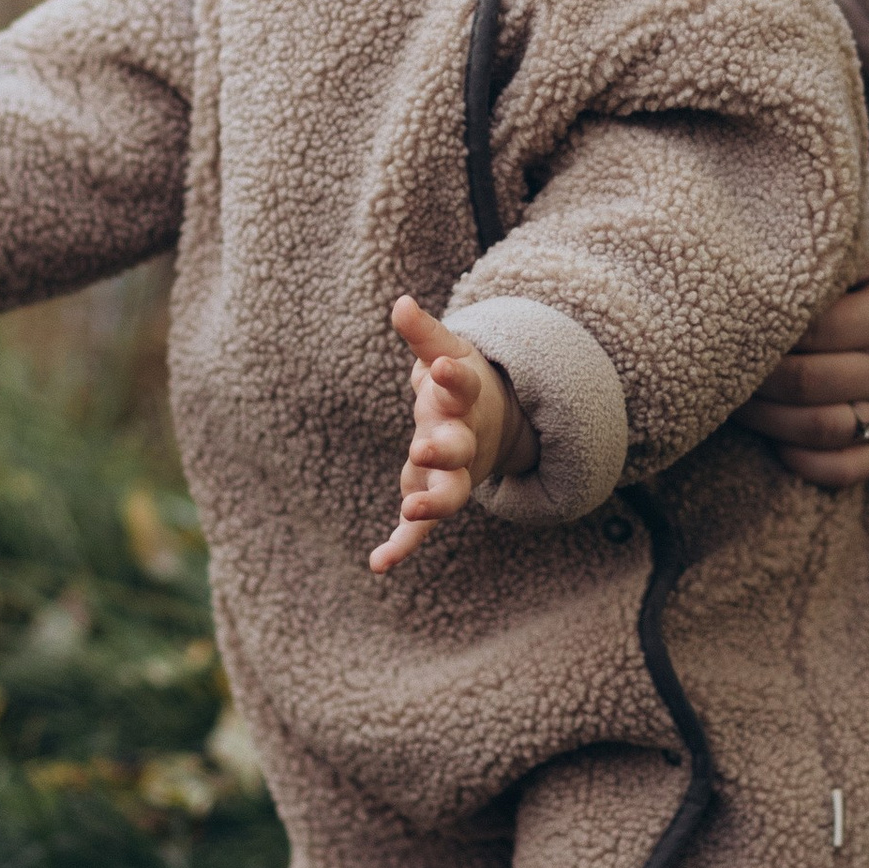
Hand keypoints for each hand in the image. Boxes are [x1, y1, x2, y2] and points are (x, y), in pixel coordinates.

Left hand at [370, 294, 533, 570]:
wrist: (489, 425)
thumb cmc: (456, 386)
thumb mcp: (445, 354)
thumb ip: (424, 335)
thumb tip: (399, 303)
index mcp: (464, 399)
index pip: (461, 385)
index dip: (450, 378)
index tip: (439, 368)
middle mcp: (463, 438)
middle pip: (458, 447)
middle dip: (442, 450)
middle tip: (423, 451)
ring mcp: (453, 473)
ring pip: (449, 495)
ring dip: (431, 505)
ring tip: (410, 513)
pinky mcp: (434, 497)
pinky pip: (420, 528)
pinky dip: (402, 546)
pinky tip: (379, 565)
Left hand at [736, 253, 868, 485]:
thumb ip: (837, 259)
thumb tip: (767, 248)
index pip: (812, 328)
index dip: (764, 329)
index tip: (729, 324)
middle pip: (806, 382)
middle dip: (752, 378)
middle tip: (714, 368)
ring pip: (818, 430)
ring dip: (766, 422)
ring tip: (730, 404)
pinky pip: (844, 470)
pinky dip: (804, 464)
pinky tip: (776, 442)